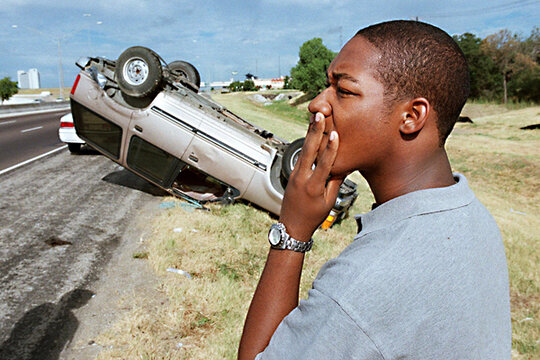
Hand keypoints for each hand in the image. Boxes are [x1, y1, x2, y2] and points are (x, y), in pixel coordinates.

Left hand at [279, 112, 343, 241]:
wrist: (292, 226)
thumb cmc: (313, 216)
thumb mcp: (329, 201)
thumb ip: (335, 181)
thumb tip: (343, 164)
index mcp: (314, 187)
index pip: (324, 164)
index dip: (331, 148)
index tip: (336, 134)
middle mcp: (302, 178)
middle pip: (309, 151)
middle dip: (314, 132)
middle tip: (319, 115)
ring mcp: (294, 175)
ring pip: (303, 150)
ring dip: (310, 133)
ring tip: (314, 117)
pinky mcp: (291, 174)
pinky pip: (301, 155)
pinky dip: (307, 143)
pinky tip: (311, 132)